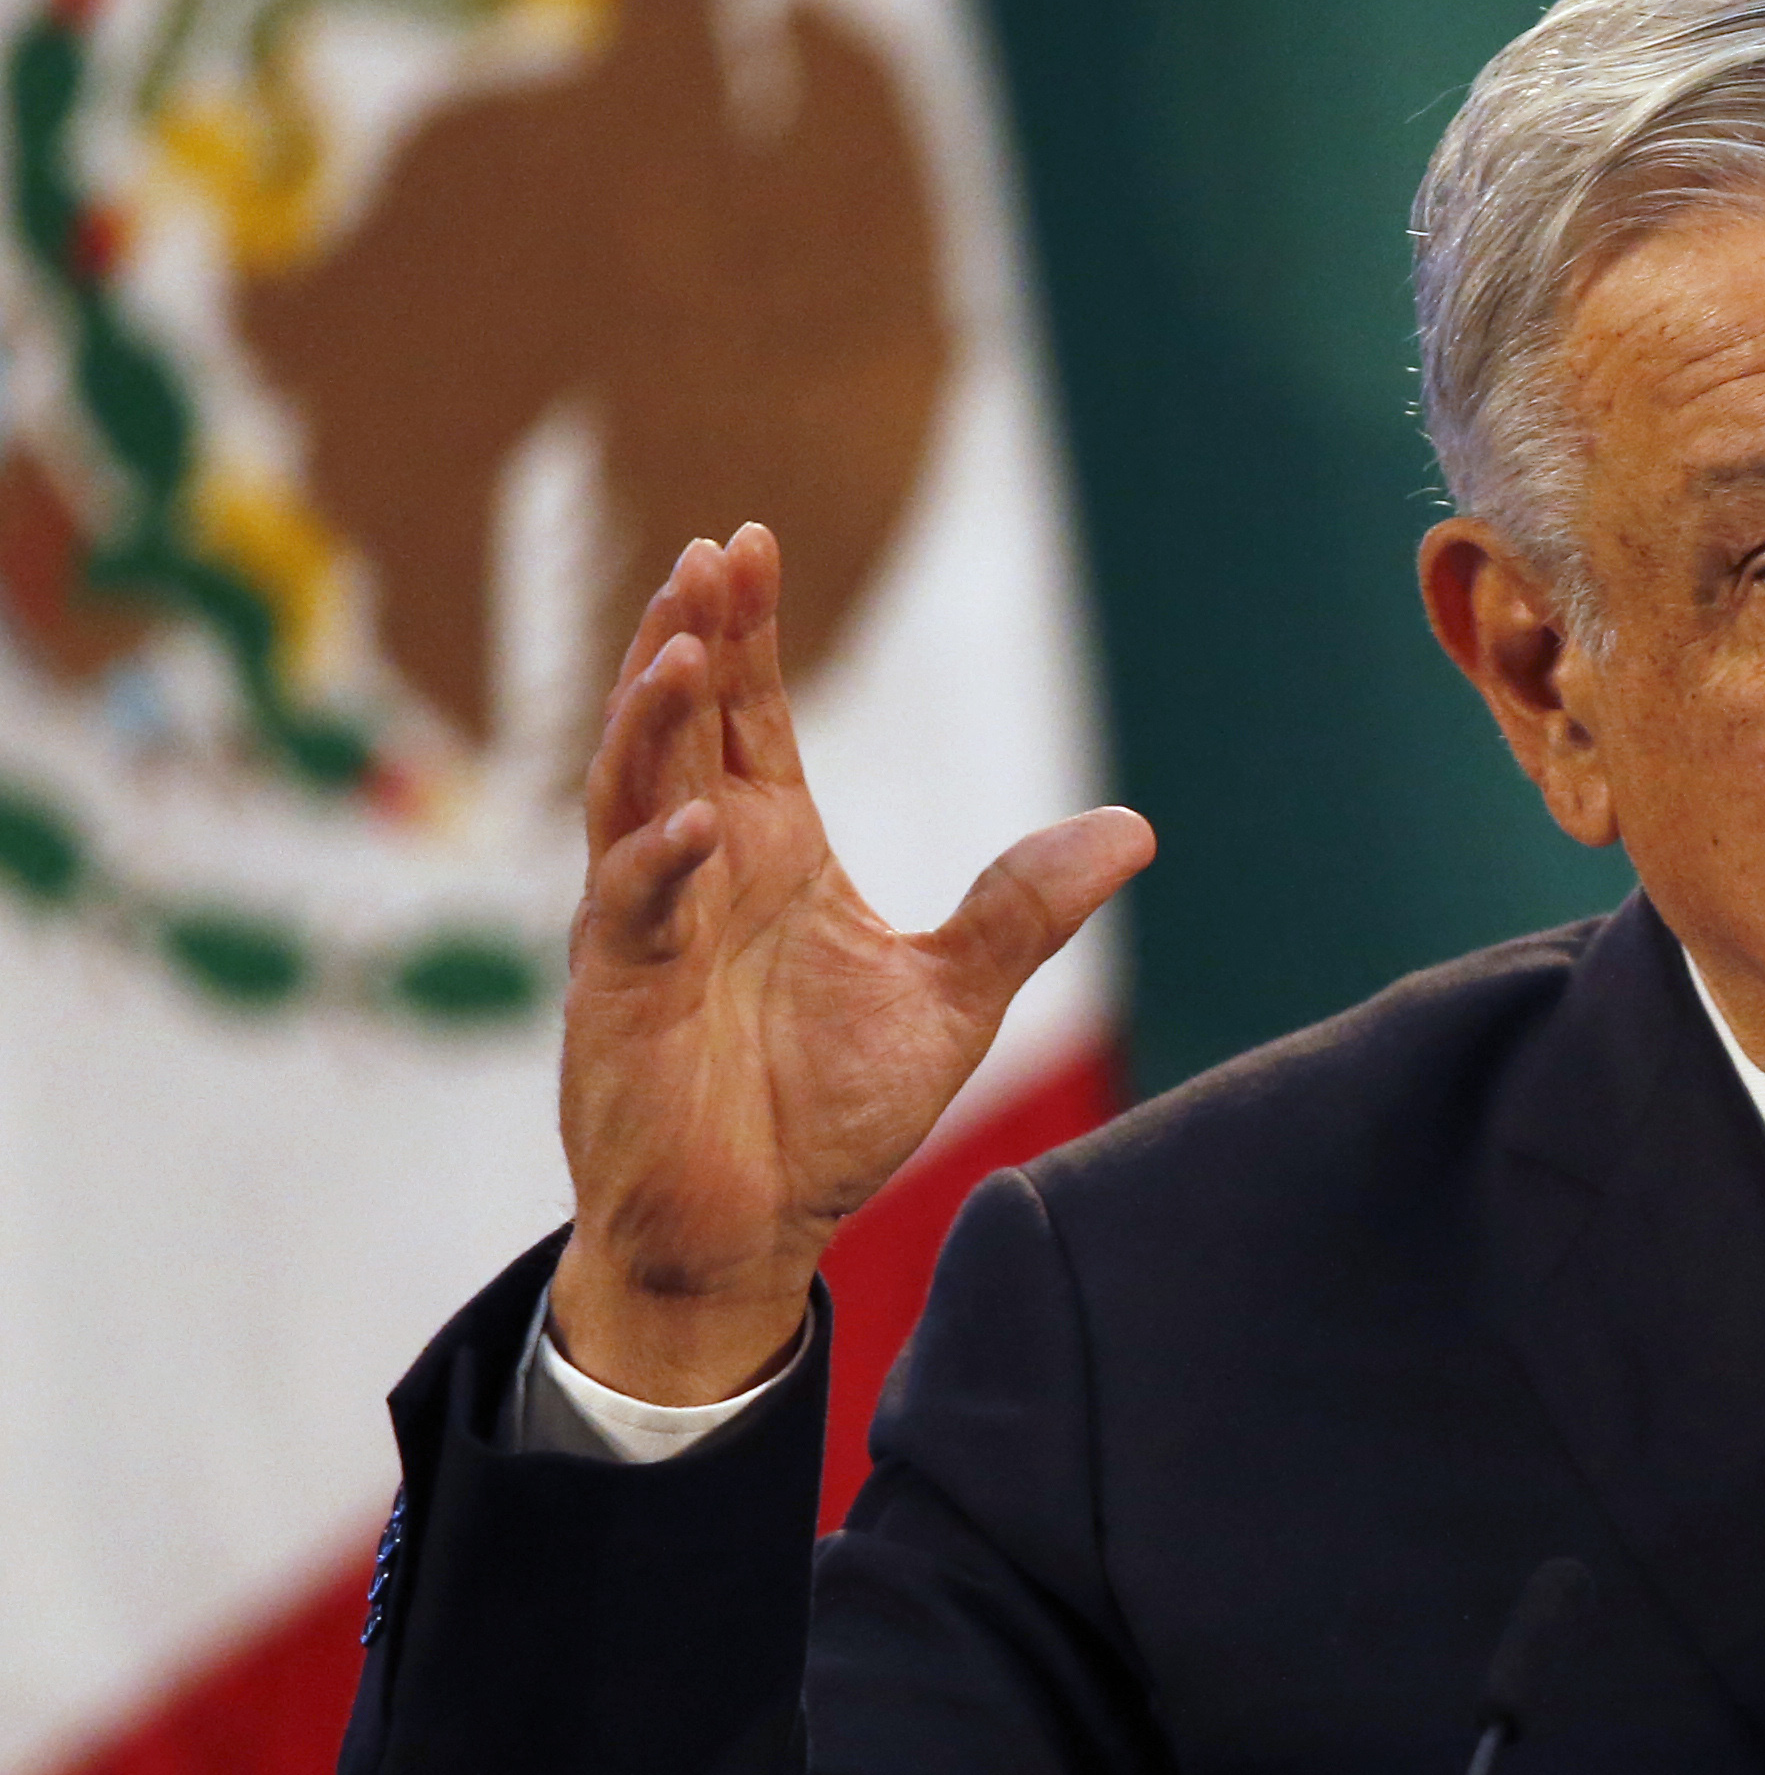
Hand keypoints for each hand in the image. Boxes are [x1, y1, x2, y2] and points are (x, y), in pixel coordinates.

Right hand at [549, 525, 1152, 1401]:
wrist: (753, 1231)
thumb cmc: (824, 1112)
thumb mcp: (953, 996)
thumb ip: (1024, 908)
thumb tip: (1134, 829)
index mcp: (769, 852)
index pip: (750, 717)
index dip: (749, 632)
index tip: (749, 542)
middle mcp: (698, 869)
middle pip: (681, 728)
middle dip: (691, 638)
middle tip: (707, 555)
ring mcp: (647, 927)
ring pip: (628, 795)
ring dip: (650, 721)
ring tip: (684, 646)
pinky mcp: (620, 998)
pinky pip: (633, 915)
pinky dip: (659, 866)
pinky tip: (694, 826)